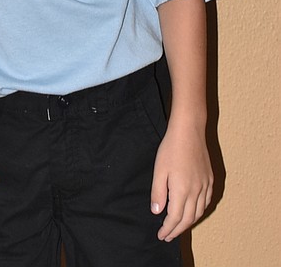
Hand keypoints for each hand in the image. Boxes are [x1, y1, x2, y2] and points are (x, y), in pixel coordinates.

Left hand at [151, 118, 212, 240]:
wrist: (189, 130)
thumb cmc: (171, 148)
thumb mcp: (159, 170)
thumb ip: (158, 193)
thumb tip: (157, 212)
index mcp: (182, 190)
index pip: (175, 218)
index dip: (168, 229)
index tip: (161, 235)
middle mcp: (197, 192)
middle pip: (188, 219)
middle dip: (177, 230)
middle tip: (168, 236)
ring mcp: (205, 186)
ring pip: (199, 213)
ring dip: (188, 223)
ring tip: (178, 227)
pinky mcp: (210, 180)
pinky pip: (206, 203)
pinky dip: (199, 212)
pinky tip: (193, 212)